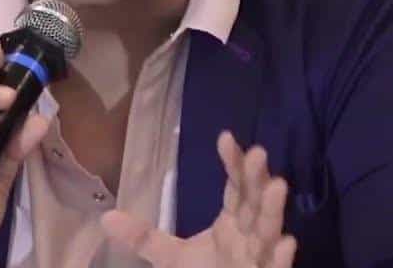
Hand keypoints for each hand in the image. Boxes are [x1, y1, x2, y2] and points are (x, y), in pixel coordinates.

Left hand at [101, 132, 296, 267]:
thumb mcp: (170, 257)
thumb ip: (143, 237)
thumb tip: (105, 217)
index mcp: (233, 223)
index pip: (235, 188)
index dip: (233, 164)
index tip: (225, 137)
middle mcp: (250, 236)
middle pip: (255, 203)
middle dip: (257, 179)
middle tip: (259, 152)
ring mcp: (261, 259)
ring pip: (270, 232)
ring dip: (274, 211)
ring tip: (278, 185)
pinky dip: (283, 259)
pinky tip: (287, 243)